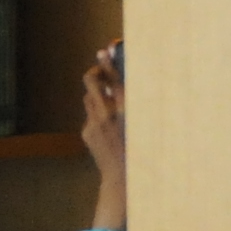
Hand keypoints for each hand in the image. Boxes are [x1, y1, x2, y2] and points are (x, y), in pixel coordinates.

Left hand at [81, 46, 128, 230]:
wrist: (123, 179)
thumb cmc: (141, 152)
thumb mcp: (142, 125)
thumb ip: (132, 105)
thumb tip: (122, 86)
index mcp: (126, 112)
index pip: (114, 79)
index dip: (108, 63)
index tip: (104, 51)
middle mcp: (107, 115)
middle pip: (91, 81)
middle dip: (94, 73)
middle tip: (100, 72)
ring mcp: (93, 123)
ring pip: (88, 98)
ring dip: (96, 95)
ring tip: (108, 101)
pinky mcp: (87, 132)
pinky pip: (89, 116)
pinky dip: (97, 116)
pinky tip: (108, 128)